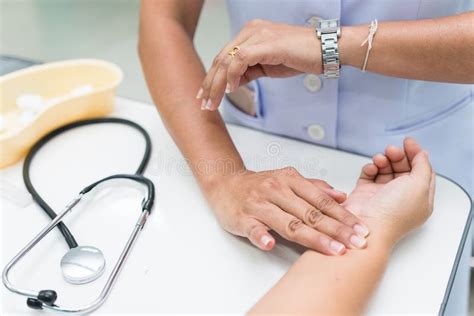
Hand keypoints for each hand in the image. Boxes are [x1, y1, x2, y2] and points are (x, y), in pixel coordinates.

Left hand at [196, 19, 320, 109]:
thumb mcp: (269, 65)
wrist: (327, 50)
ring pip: (227, 60)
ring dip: (218, 84)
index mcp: (251, 34)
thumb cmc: (302, 56)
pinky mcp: (266, 43)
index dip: (212, 77)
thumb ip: (250, 70)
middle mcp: (251, 31)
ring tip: (214, 102)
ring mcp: (258, 35)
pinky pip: (241, 59)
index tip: (205, 95)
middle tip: (205, 104)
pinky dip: (233, 75)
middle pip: (221, 59)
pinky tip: (232, 89)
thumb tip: (234, 82)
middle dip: (210, 84)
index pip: (224, 56)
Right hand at [206, 167, 369, 254]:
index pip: (321, 200)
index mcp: (290, 180)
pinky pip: (253, 228)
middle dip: (336, 229)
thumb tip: (342, 196)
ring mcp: (258, 204)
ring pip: (288, 222)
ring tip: (332, 249)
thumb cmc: (260, 185)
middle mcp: (276, 190)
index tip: (361, 230)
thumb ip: (314, 188)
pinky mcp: (242, 217)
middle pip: (310, 213)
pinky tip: (270, 244)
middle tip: (356, 243)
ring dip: (312, 237)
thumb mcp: (288, 180)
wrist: (226, 184)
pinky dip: (261, 236)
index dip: (343, 216)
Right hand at [343, 138, 435, 246]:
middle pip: (402, 168)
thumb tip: (421, 154)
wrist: (367, 226)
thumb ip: (423, 166)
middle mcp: (401, 197)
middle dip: (398, 156)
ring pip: (385, 170)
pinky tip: (371, 168)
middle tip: (392, 150)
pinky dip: (370, 168)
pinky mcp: (365, 194)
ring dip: (383, 160)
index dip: (416, 155)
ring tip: (380, 159)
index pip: (421, 171)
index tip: (409, 143)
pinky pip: (368, 175)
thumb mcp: (419, 185)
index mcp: (419, 198)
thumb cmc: (393, 214)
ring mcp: (383, 195)